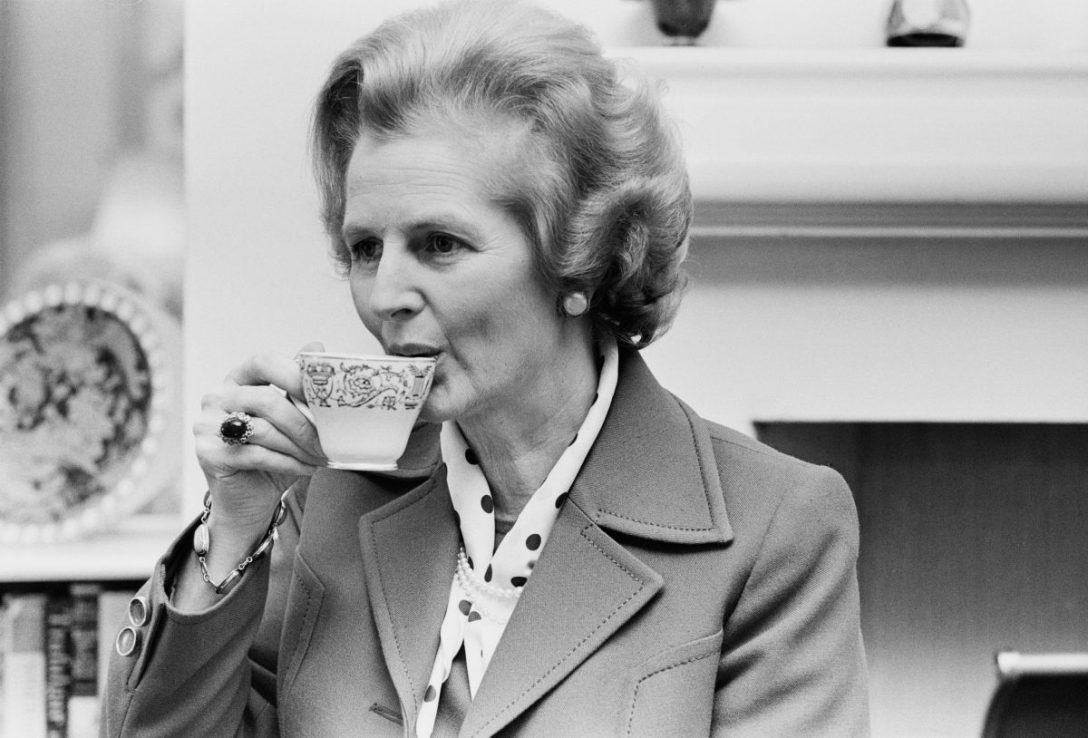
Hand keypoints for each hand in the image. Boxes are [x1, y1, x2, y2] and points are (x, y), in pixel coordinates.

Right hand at [194, 342, 325, 536]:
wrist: (251, 500)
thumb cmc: (276, 453)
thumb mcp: (292, 417)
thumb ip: (299, 386)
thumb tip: (317, 346)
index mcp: (238, 380)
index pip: (262, 362)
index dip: (294, 374)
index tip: (323, 394)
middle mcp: (217, 397)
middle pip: (265, 399)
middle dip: (303, 422)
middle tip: (327, 440)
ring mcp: (207, 425)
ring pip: (262, 429)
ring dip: (299, 446)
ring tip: (320, 456)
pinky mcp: (208, 453)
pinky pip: (256, 454)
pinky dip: (288, 463)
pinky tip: (307, 469)